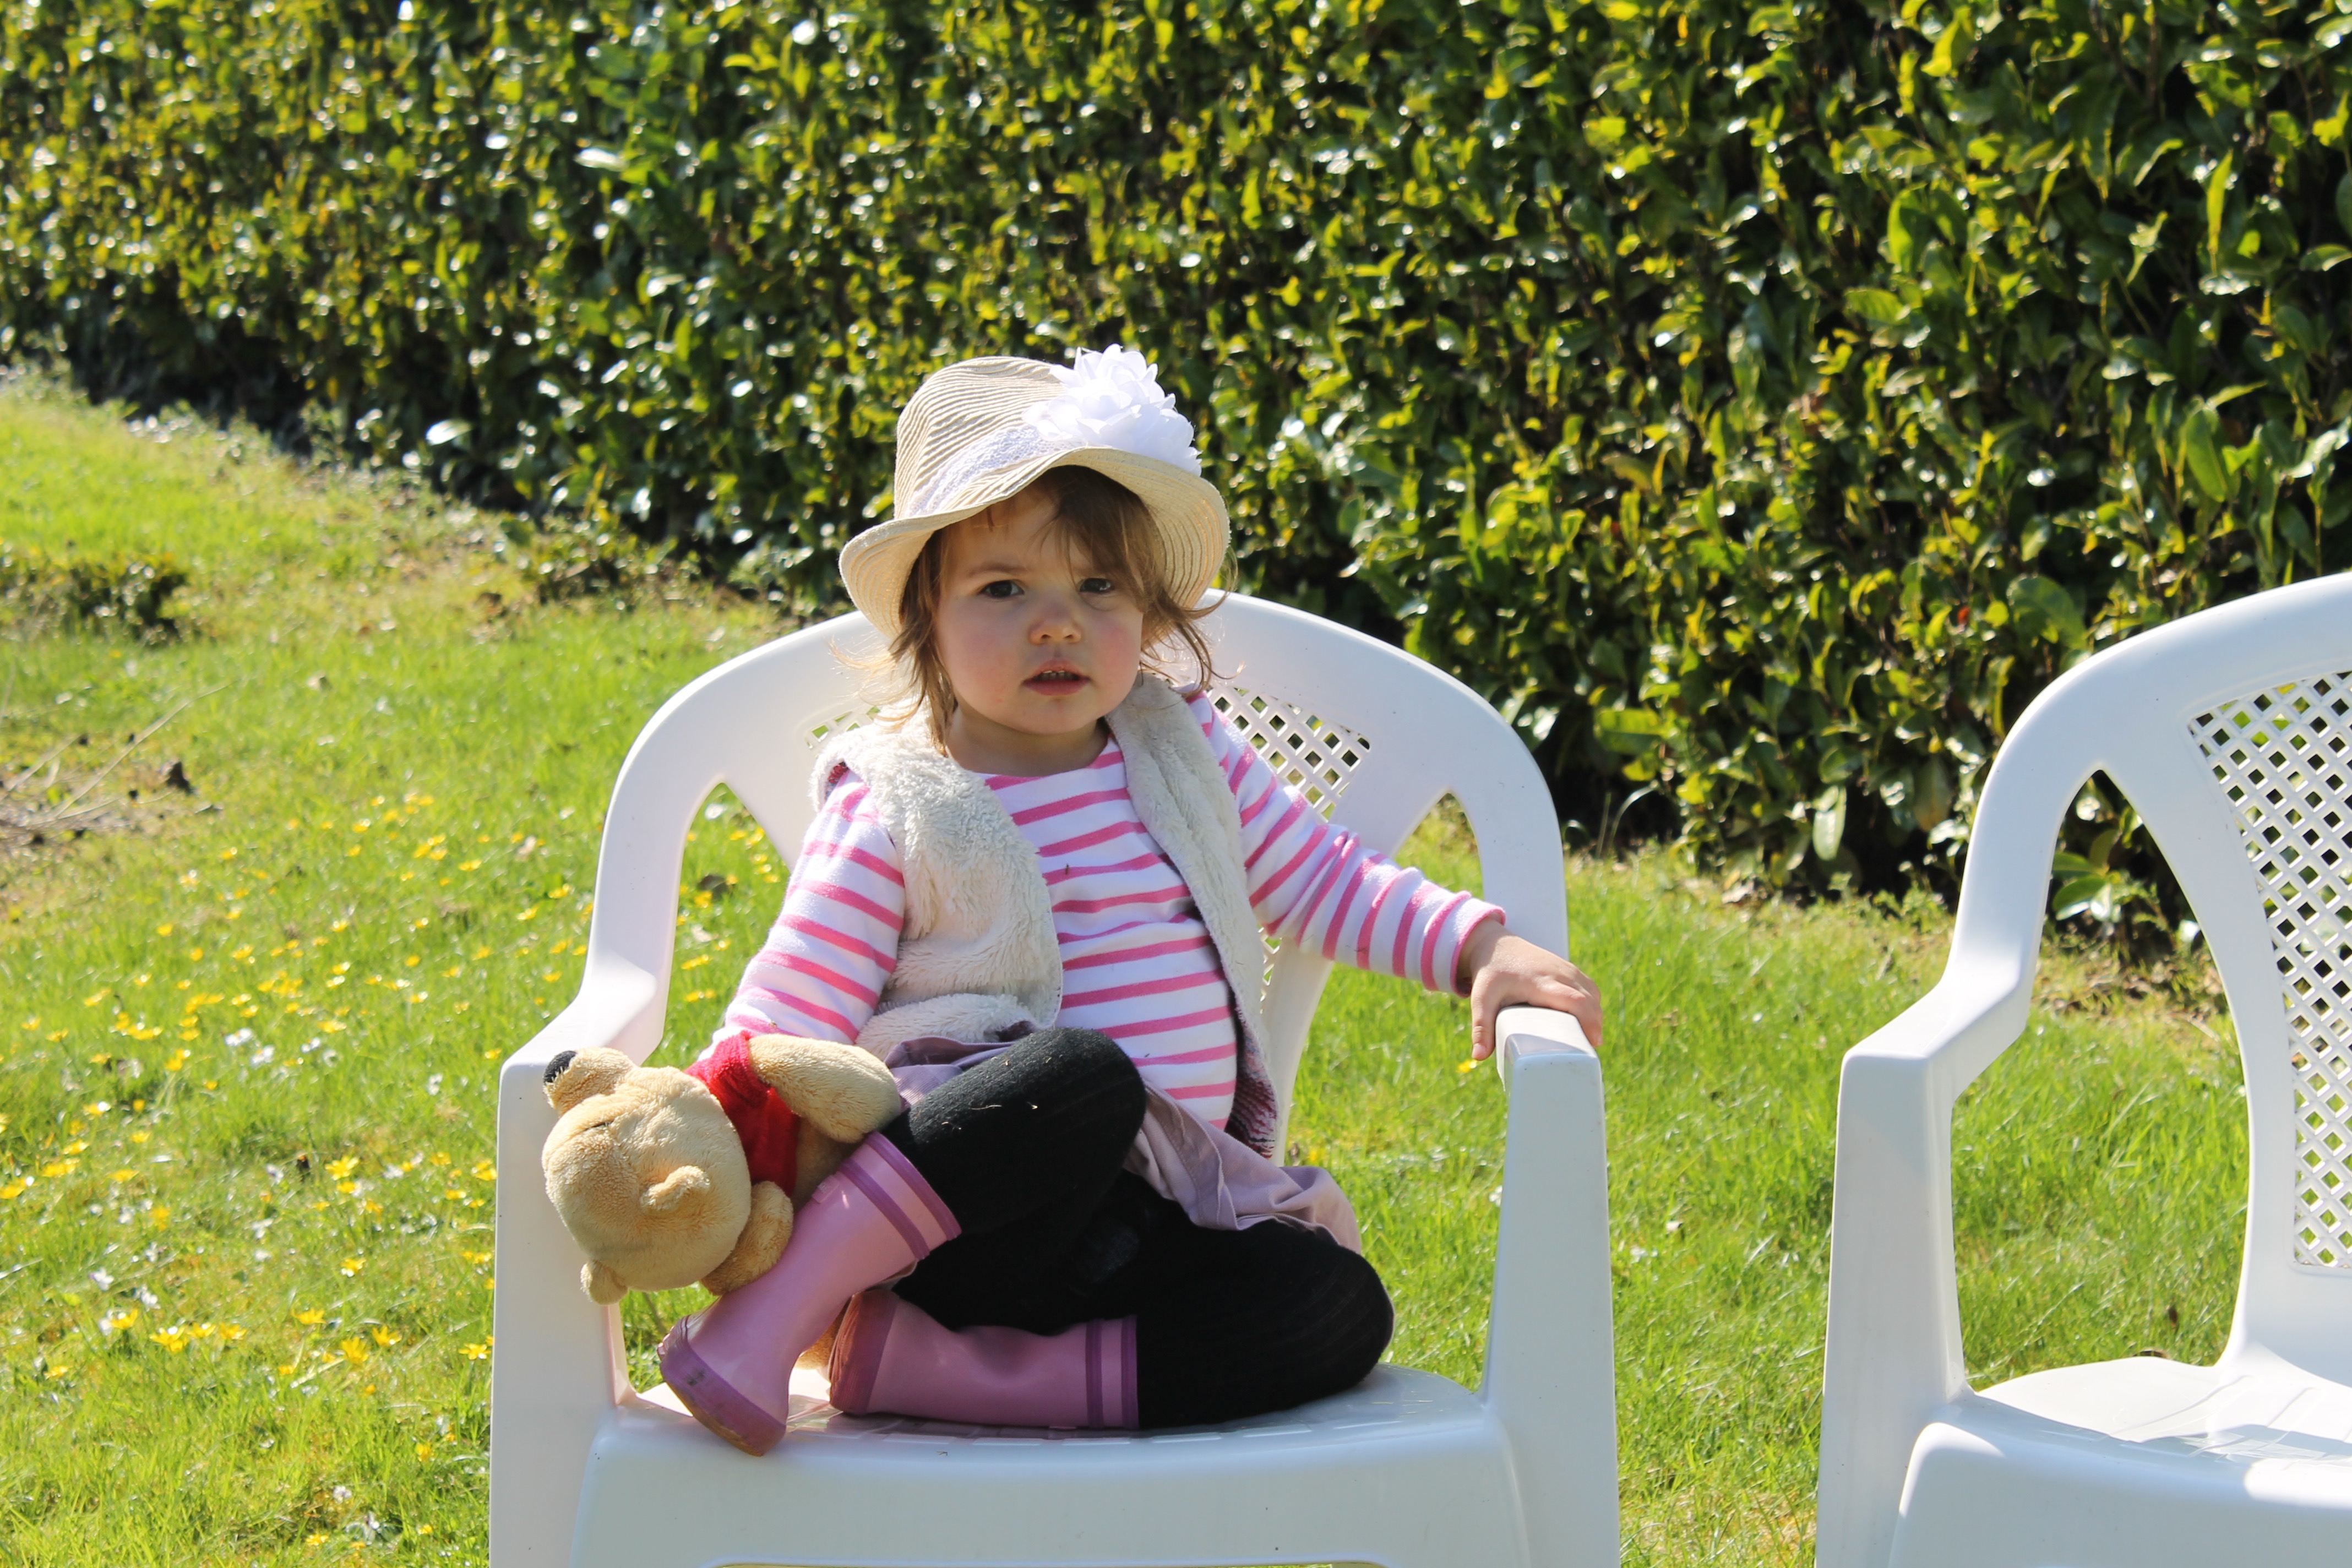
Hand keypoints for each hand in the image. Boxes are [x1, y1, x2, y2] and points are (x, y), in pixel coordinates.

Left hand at [1455, 919, 1602, 1060]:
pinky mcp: (1569, 968)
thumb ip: (1481, 1027)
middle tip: (1589, 1052)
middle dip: (1595, 1024)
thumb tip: (1479, 1057)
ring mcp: (1566, 968)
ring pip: (1592, 992)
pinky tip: (1588, 1021)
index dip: (1589, 1020)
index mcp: (1541, 981)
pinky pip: (1589, 987)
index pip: (1574, 999)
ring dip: (1595, 1015)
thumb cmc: (1490, 974)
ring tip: (1587, 1040)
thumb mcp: (1481, 999)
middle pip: (1589, 998)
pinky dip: (1592, 1004)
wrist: (1495, 945)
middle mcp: (1559, 973)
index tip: (1594, 1042)